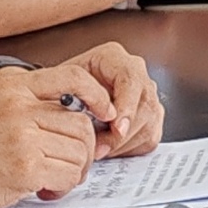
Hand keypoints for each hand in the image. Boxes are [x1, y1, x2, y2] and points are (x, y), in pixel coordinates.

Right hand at [0, 68, 101, 207]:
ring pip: (80, 152)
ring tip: (51, 179)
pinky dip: (63, 187)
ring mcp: (22, 138)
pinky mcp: (23, 168)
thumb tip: (56, 107)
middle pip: (81, 124)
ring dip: (74, 171)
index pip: (74, 78)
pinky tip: (43, 191)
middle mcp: (19, 108)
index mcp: (10, 87)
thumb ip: (16, 100)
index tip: (103, 112)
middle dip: (83, 148)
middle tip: (69, 163)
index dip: (97, 96)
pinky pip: (68, 175)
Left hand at [25, 44, 164, 157]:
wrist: (60, 102)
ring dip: (123, 144)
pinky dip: (128, 149)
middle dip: (122, 134)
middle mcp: (134, 73)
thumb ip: (78, 98)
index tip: (116, 128)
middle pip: (145, 105)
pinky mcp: (150, 116)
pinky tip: (109, 148)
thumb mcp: (58, 89)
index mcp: (112, 58)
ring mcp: (145, 94)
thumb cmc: (56, 93)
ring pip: (149, 124)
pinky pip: (149, 138)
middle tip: (99, 149)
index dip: (127, 106)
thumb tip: (96, 119)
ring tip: (99, 149)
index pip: (131, 78)